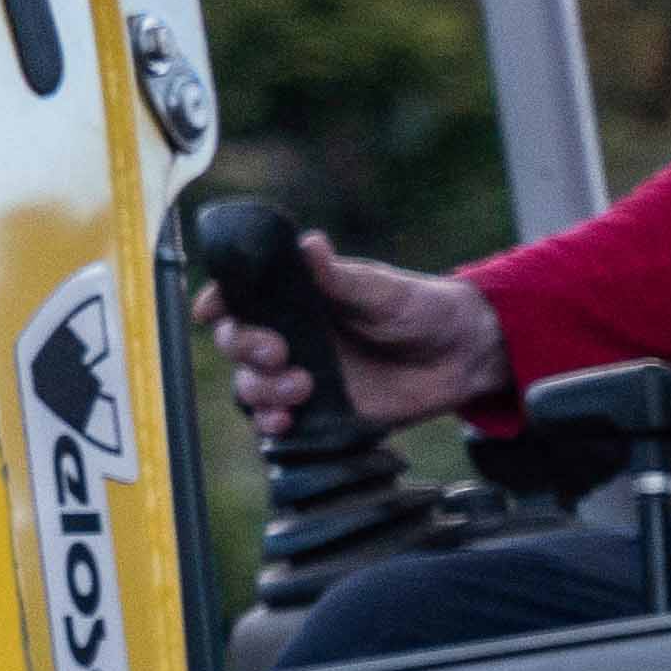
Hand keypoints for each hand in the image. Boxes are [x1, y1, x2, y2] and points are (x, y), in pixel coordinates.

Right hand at [217, 242, 516, 436]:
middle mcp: (292, 336)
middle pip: (237, 344)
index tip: (211, 309)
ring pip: (251, 386)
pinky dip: (271, 425)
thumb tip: (308, 245)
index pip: (242, 297)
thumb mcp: (381, 290)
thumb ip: (340, 278)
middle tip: (279, 352)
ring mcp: (302, 375)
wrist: (459, 357)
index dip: (218, 302)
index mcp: (298, 298)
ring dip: (261, 389)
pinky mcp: (319, 413)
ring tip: (301, 386)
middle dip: (245, 348)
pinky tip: (285, 422)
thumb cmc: (420, 309)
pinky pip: (277, 423)